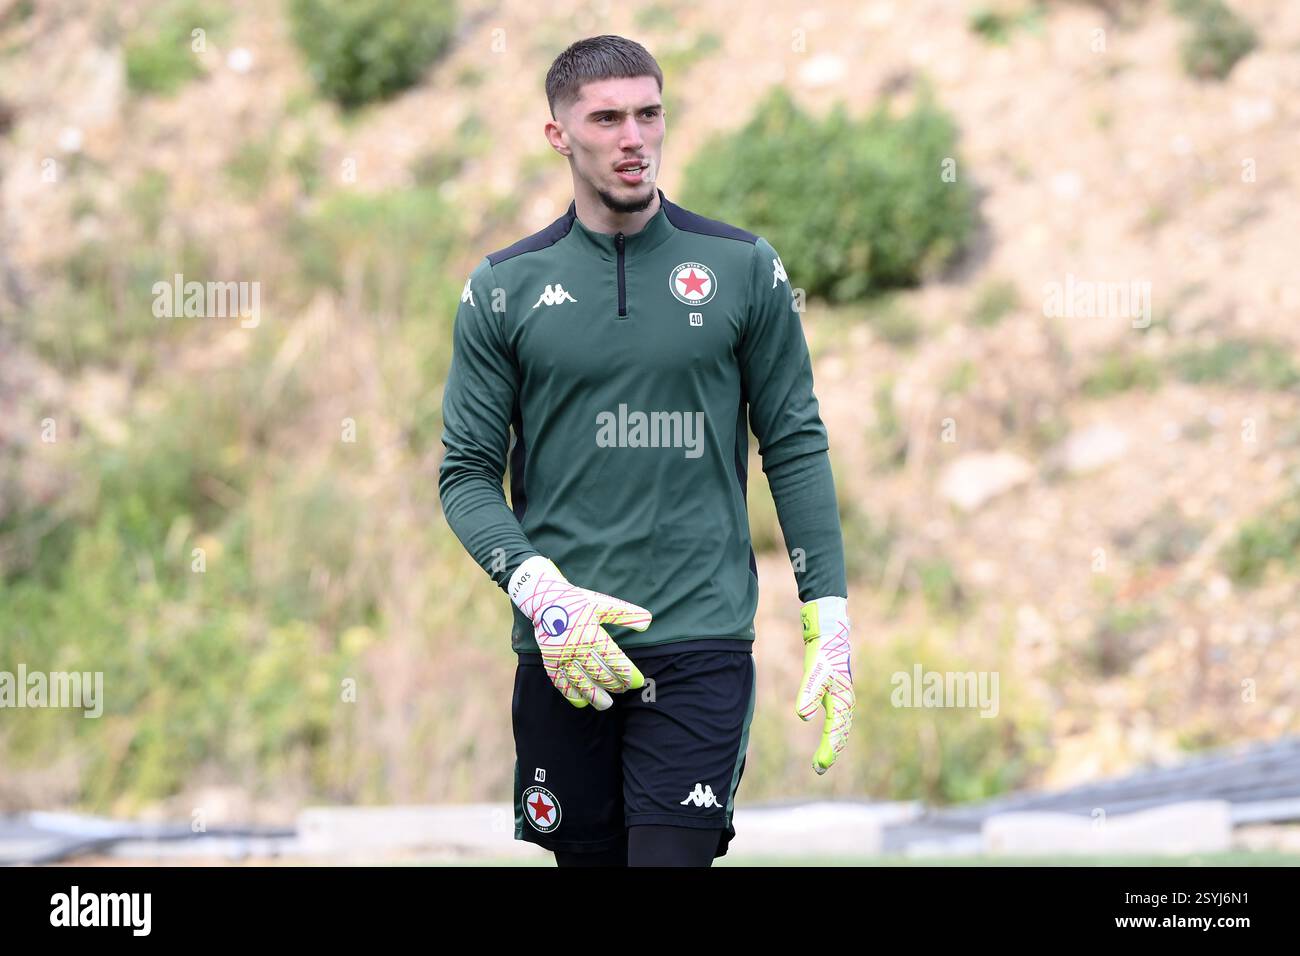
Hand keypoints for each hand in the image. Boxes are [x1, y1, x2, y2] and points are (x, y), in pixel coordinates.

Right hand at [509, 556, 651, 708]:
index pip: (614, 660)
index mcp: (592, 634)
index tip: (638, 682)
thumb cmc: (577, 601)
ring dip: (595, 696)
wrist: (544, 599)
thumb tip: (648, 621)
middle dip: (614, 685)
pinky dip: (571, 695)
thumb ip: (626, 614)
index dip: (628, 674)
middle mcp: (576, 648)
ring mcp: (561, 656)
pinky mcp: (549, 661)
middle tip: (623, 690)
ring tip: (606, 704)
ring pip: (580, 683)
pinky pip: (560, 683)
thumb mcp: (603, 604)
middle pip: (599, 674)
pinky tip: (581, 702)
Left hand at [795, 596, 853, 773]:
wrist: (829, 636)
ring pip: (840, 729)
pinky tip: (826, 739)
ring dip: (832, 745)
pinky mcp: (834, 694)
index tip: (819, 766)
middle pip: (840, 734)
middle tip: (818, 769)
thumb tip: (803, 716)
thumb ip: (808, 694)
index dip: (828, 750)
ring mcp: (841, 699)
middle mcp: (844, 703)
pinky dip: (833, 734)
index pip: (836, 732)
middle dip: (831, 752)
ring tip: (820, 762)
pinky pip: (837, 721)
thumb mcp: (814, 673)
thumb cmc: (824, 654)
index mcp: (842, 701)